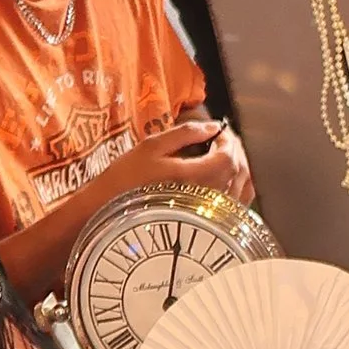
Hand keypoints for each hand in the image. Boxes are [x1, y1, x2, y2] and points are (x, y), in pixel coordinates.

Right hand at [119, 116, 251, 204]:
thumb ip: (185, 134)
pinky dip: (238, 186)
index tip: (219, 132)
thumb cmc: (126, 178)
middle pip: (238, 171)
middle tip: (221, 139)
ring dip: (238, 167)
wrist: (107, 212)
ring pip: (241, 188)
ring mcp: (207, 214)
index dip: (229, 141)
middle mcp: (205, 198)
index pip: (228, 157)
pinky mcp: (206, 223)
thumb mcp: (151, 146)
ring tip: (222, 155)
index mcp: (193, 177)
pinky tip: (226, 177)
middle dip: (233, 150)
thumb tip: (213, 126)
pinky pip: (236, 204)